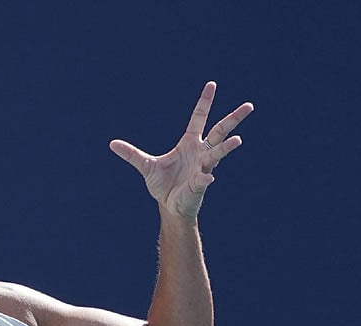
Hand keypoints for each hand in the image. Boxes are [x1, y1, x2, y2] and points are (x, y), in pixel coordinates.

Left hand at [110, 81, 253, 219]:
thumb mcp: (145, 166)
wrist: (169, 205)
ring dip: (227, 147)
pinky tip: (207, 178)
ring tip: (238, 140)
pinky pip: (204, 179)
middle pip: (219, 131)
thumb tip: (112, 144)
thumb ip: (131, 155)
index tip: (212, 84)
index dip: (205, 102)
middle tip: (249, 106)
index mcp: (189, 143)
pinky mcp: (200, 184)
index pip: (199, 118)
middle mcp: (200, 152)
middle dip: (233, 119)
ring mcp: (203, 167)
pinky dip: (205, 178)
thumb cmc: (163, 184)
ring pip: (218, 153)